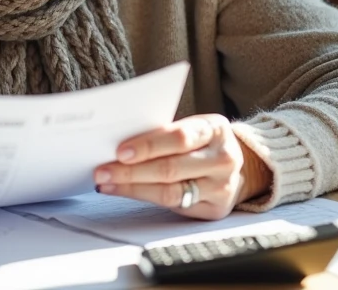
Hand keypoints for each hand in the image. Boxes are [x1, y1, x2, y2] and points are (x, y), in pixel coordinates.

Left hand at [93, 114, 271, 220]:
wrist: (235, 165)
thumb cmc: (202, 142)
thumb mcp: (192, 128)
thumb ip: (165, 134)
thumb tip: (119, 144)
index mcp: (215, 129)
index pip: (179, 138)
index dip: (148, 145)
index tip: (120, 151)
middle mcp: (223, 159)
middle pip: (170, 168)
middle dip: (131, 171)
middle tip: (102, 171)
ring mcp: (221, 187)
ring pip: (169, 192)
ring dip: (132, 187)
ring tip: (107, 183)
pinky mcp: (214, 209)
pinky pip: (174, 206)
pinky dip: (144, 198)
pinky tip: (124, 191)